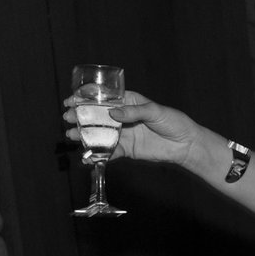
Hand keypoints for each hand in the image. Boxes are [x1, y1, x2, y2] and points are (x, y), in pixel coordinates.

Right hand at [61, 89, 200, 166]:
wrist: (186, 145)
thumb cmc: (174, 122)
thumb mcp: (156, 111)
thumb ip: (134, 111)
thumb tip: (113, 112)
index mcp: (128, 102)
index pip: (103, 98)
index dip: (85, 98)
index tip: (71, 100)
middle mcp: (121, 117)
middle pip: (95, 116)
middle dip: (79, 116)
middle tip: (68, 118)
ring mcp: (122, 134)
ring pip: (98, 134)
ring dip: (83, 135)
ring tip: (72, 136)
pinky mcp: (126, 150)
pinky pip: (108, 152)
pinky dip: (97, 155)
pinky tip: (87, 158)